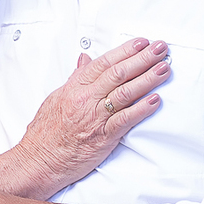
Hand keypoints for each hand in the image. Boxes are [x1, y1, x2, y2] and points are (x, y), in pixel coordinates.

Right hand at [0, 38, 170, 199]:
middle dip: (143, 59)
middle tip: (160, 49)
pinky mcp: (103, 137)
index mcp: (75, 87)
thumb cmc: (46, 133)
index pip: (104, 62)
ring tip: (164, 69)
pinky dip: (142, 109)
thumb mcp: (57, 98)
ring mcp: (95, 118)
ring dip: (148, 79)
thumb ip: (76, 79)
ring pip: (125, 93)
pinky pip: (125, 120)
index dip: (125, 50)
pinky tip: (155, 100)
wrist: (39, 160)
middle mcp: (86, 99)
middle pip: (119, 73)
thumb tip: (86, 60)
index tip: (142, 43)